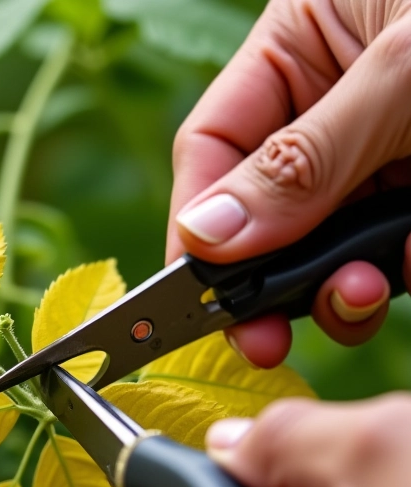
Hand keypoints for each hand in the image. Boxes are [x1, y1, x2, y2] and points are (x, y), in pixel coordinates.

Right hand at [166, 0, 410, 366]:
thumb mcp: (406, 69)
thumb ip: (303, 159)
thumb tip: (207, 235)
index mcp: (302, 48)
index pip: (213, 149)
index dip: (197, 222)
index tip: (199, 291)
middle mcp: (332, 108)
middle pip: (261, 212)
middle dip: (264, 278)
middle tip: (260, 337)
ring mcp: (382, 157)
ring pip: (321, 246)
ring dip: (332, 288)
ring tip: (357, 294)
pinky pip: (390, 256)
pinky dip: (395, 276)